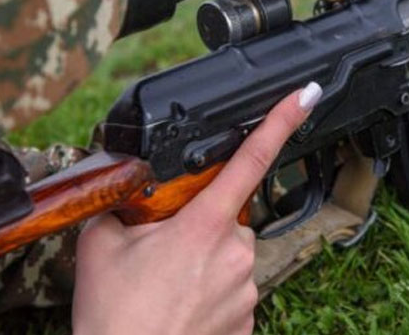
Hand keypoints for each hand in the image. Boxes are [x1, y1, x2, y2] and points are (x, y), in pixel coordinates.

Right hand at [72, 83, 323, 334]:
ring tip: (166, 287)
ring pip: (231, 256)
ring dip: (205, 262)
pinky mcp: (249, 319)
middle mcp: (235, 254)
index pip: (251, 160)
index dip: (280, 122)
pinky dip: (211, 293)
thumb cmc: (114, 316)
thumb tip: (130, 194)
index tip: (305, 96)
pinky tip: (181, 306)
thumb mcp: (103, 244)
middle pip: (229, 217)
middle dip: (202, 224)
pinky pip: (234, 291)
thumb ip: (124, 206)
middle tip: (164, 252)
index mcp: (205, 225)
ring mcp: (246, 289)